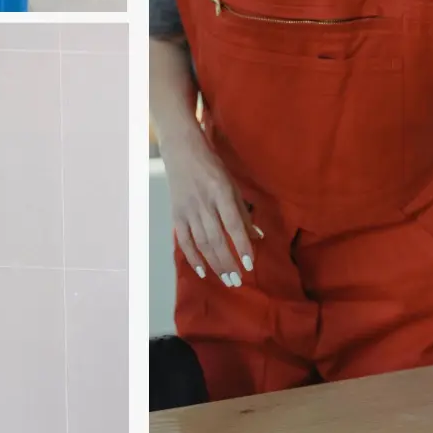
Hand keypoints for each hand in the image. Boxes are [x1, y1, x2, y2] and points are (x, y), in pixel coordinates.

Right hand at [162, 129, 260, 286]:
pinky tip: (201, 271)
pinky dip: (192, 257)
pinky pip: (184, 240)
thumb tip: (257, 237)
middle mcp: (204, 203)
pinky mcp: (176, 214)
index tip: (250, 265)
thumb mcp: (232, 184)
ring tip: (226, 279)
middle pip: (216, 239)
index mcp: (221, 192)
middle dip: (228, 263)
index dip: (242, 246)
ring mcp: (188, 209)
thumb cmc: (212, 166)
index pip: (233, 225)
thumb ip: (243, 212)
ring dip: (214, 264)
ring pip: (201, 243)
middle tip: (238, 281)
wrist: (181, 150)